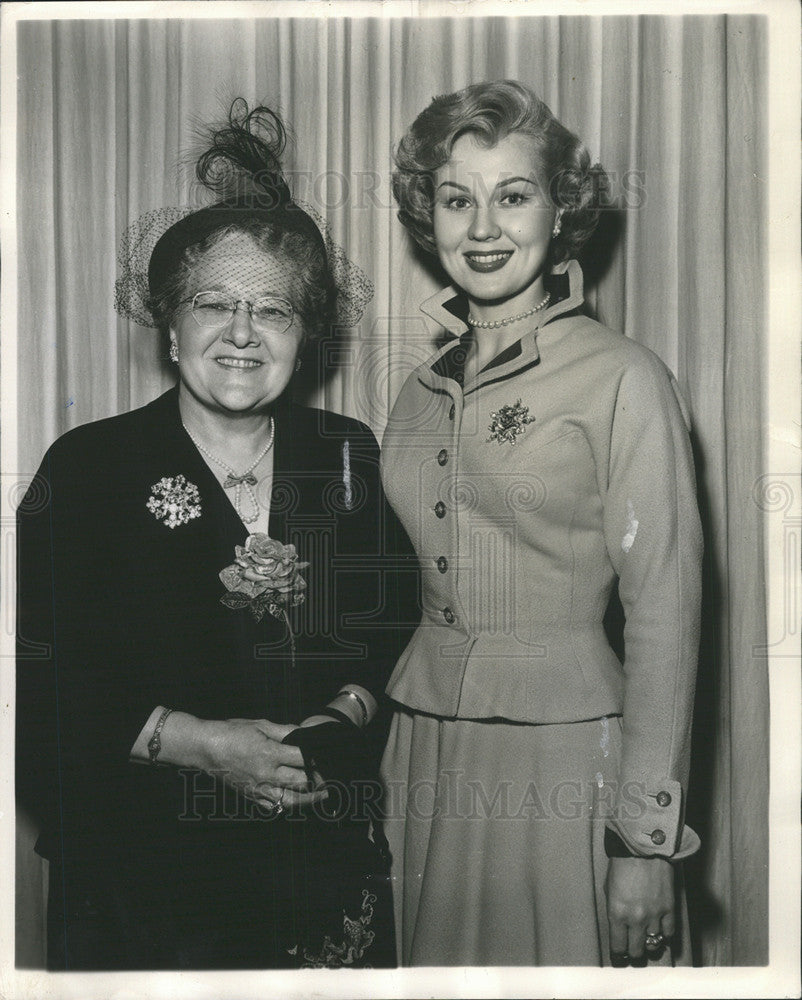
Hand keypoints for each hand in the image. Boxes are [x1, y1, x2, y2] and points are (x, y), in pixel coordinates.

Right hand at [201, 718, 326, 808]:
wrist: (205, 748)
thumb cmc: (231, 732)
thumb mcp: (260, 725)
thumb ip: (284, 731)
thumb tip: (302, 733)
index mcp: (269, 754)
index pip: (302, 758)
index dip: (316, 757)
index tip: (326, 756)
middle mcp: (265, 774)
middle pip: (300, 781)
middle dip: (317, 779)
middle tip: (330, 776)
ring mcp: (258, 787)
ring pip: (289, 800)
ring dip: (307, 799)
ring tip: (321, 795)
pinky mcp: (250, 795)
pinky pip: (272, 806)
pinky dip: (285, 804)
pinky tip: (294, 799)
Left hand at [605, 856, 674, 960]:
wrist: (643, 848)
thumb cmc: (622, 864)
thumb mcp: (609, 888)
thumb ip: (614, 909)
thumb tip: (620, 926)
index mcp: (616, 913)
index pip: (617, 946)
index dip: (618, 954)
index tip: (619, 956)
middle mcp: (635, 918)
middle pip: (636, 950)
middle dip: (633, 953)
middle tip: (633, 951)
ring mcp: (654, 915)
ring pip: (653, 944)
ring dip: (649, 944)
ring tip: (647, 941)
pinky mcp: (669, 908)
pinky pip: (669, 932)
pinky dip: (664, 934)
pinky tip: (660, 932)